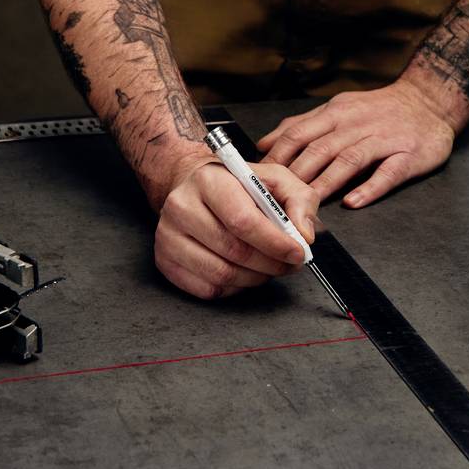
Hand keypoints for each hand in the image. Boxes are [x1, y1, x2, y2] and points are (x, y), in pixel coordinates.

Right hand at [155, 161, 318, 299]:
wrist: (195, 186)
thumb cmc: (237, 185)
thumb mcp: (276, 179)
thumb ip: (299, 201)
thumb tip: (304, 234)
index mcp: (210, 180)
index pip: (243, 221)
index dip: (275, 243)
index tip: (298, 252)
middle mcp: (182, 206)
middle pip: (234, 251)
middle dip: (271, 264)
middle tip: (289, 264)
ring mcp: (168, 235)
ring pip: (221, 275)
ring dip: (255, 278)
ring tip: (268, 267)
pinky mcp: (165, 260)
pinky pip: (207, 289)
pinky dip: (233, 288)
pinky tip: (243, 272)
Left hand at [257, 79, 463, 207]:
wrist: (430, 101)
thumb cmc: (380, 110)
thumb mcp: (339, 108)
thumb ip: (303, 126)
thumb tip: (265, 144)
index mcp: (337, 113)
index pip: (300, 133)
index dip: (278, 156)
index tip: (260, 176)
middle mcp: (357, 124)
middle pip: (321, 149)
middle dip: (296, 174)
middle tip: (278, 197)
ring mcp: (384, 139)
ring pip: (350, 160)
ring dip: (326, 182)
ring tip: (308, 203)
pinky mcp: (408, 155)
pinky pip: (388, 173)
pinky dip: (370, 187)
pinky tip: (354, 202)